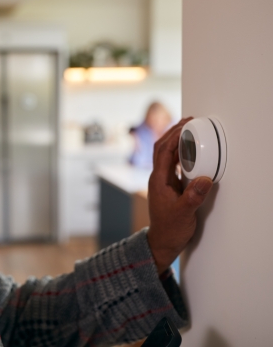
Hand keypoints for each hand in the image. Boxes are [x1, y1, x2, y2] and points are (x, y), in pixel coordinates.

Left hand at [146, 117, 213, 274]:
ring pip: (165, 154)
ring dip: (175, 141)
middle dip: (173, 132)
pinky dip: (179, 153)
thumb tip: (204, 179)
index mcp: (158, 180)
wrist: (162, 241)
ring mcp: (162, 181)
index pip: (163, 151)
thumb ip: (193, 197)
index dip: (174, 136)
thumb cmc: (170, 228)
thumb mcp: (184, 213)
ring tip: (188, 130)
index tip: (186, 125)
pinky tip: (188, 151)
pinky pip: (172, 163)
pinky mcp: (168, 185)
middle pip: (161, 148)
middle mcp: (158, 177)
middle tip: (187, 121)